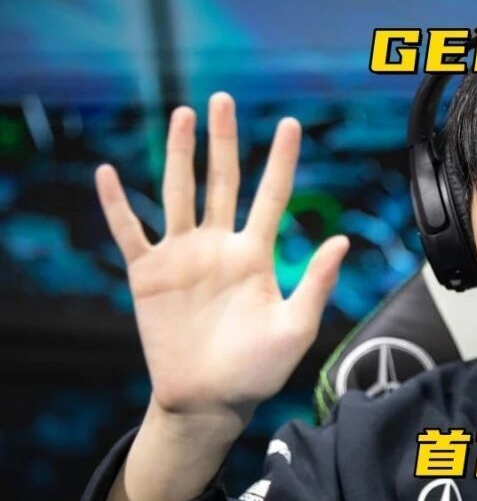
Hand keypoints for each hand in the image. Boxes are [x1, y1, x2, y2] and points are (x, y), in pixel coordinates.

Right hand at [94, 92, 348, 432]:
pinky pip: (129, 233)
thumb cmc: (258, 370)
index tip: (291, 124)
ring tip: (183, 115)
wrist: (210, 401)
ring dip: (178, 155)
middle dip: (223, 141)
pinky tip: (109, 174)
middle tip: (224, 99)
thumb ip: (316, 282)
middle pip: (221, 180)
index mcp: (256, 254)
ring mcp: (182, 257)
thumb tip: (342, 239)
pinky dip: (117, 205)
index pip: (271, 195)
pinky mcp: (148, 276)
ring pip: (178, 193)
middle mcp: (219, 246)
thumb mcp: (295, 327)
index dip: (281, 160)